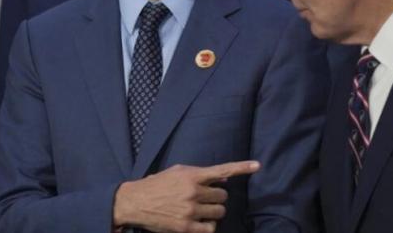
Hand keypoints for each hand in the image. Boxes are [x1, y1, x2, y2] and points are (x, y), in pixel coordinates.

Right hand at [113, 160, 259, 232]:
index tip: (257, 165)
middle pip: (223, 196)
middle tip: (203, 198)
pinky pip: (211, 229)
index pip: (222, 170)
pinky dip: (208, 226)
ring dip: (213, 212)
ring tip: (199, 210)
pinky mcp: (186, 227)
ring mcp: (191, 210)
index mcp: (191, 175)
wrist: (135, 202)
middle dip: (216, 198)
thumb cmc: (157, 184)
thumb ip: (200, 173)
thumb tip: (224, 177)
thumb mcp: (177, 172)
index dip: (242, 167)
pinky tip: (199, 222)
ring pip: (219, 212)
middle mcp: (193, 192)